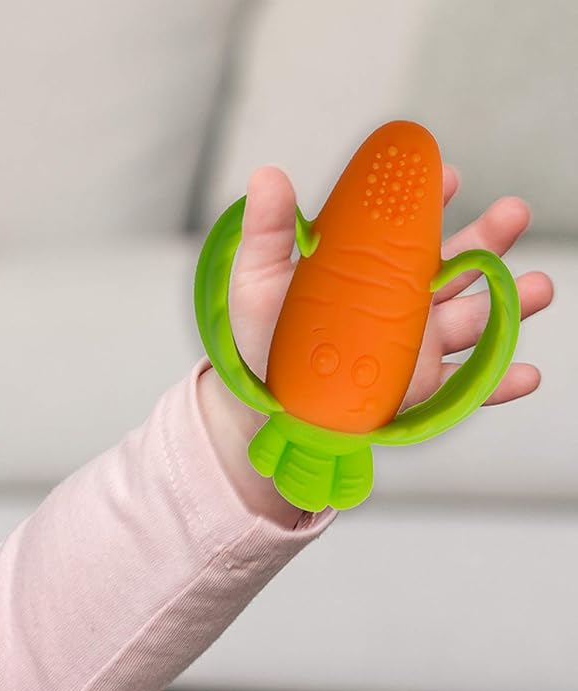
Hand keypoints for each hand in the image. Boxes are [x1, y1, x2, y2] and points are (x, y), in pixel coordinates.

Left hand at [200, 162, 553, 515]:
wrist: (266, 407)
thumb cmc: (262, 339)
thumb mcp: (257, 281)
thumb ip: (268, 230)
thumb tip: (266, 175)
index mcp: (373, 267)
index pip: (410, 224)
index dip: (430, 197)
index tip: (446, 177)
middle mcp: (405, 301)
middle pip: (458, 263)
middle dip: (490, 237)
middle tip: (514, 214)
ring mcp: (419, 345)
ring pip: (474, 318)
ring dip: (512, 302)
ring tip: (541, 288)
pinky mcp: (420, 392)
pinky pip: (467, 388)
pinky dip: (500, 383)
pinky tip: (527, 375)